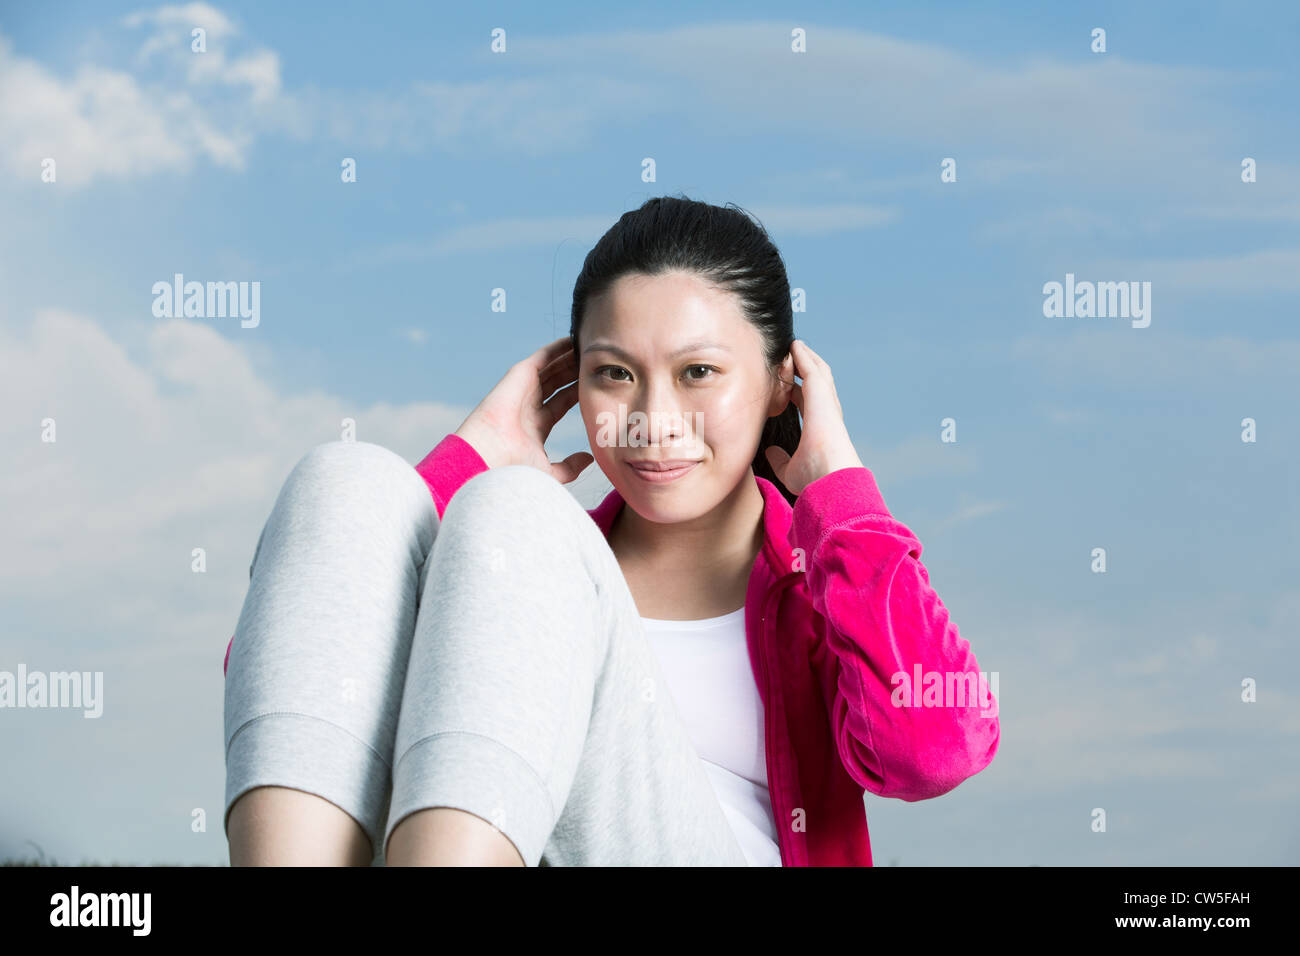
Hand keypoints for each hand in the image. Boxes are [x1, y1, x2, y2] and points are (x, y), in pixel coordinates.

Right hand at [454, 335, 593, 483]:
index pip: (561, 404)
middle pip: (557, 384)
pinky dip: (556, 349)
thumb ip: (570, 467)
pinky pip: (541, 358)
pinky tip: (572, 341)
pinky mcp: (517, 377)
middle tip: (597, 363)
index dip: (578, 393)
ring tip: (588, 348)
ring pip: (550, 369)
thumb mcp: (549, 473)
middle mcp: (528, 406)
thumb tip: (589, 458)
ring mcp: (522, 390)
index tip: (598, 386)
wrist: (489, 458)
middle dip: (575, 373)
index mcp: (535, 427)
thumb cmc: (513, 471)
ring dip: (568, 359)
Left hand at [764, 339, 863, 494]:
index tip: (786, 387)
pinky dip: (804, 356)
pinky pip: (811, 368)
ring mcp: (826, 402)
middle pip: (816, 384)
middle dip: (805, 370)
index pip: (808, 405)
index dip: (797, 393)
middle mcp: (826, 412)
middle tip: (793, 357)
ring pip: (817, 372)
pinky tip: (794, 346)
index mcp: (820, 428)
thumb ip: (780, 459)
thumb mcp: (789, 469)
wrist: (829, 475)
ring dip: (806, 359)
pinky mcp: (821, 393)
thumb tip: (771, 451)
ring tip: (794, 346)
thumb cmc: (814, 478)